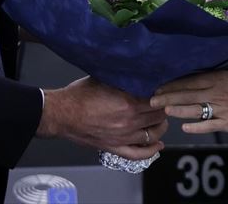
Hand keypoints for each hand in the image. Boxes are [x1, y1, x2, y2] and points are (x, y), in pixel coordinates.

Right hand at [39, 77, 166, 160]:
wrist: (61, 113)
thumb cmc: (79, 95)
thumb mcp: (105, 78)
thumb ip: (125, 79)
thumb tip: (140, 73)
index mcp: (128, 103)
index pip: (159, 100)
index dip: (165, 94)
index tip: (167, 89)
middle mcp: (129, 122)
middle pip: (159, 116)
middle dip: (164, 108)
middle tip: (163, 102)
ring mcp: (123, 137)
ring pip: (153, 134)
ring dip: (160, 126)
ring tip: (160, 118)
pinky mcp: (114, 147)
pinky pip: (138, 154)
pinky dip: (151, 151)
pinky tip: (158, 145)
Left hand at [152, 63, 227, 133]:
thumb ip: (221, 64)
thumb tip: (205, 57)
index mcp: (219, 77)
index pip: (190, 80)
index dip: (172, 84)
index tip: (159, 85)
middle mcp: (218, 93)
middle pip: (187, 96)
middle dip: (167, 97)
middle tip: (151, 100)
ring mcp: (223, 109)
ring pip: (194, 111)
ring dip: (177, 111)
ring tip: (164, 110)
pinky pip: (209, 125)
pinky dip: (196, 126)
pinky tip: (184, 126)